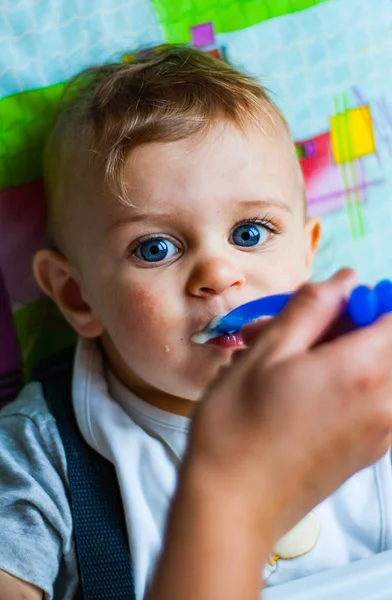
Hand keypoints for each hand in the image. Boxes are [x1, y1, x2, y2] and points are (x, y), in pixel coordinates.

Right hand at [149, 269, 391, 599]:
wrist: (233, 507)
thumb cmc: (238, 428)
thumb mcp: (266, 352)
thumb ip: (312, 308)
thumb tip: (345, 280)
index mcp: (363, 371)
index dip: (367, 301)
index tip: (330, 307)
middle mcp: (386, 403)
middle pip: (388, 342)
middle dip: (348, 327)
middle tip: (298, 333)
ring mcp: (382, 431)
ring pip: (378, 370)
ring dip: (343, 355)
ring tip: (289, 363)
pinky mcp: (369, 451)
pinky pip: (373, 399)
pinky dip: (345, 383)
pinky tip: (297, 390)